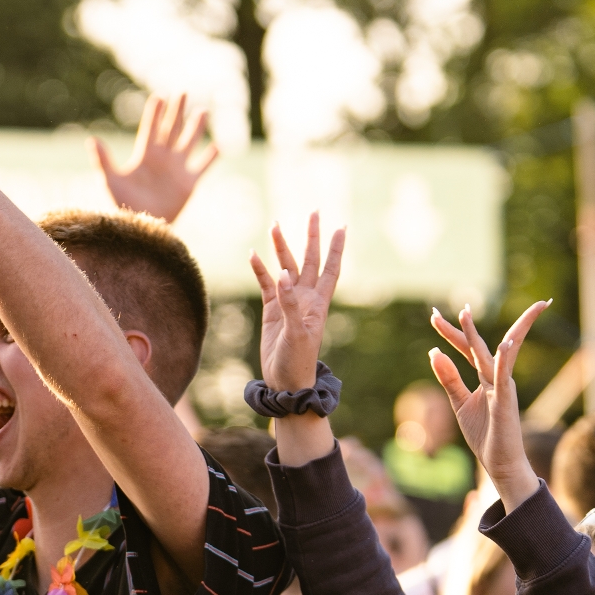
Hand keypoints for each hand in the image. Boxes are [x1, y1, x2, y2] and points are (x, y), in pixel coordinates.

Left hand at [92, 94, 217, 222]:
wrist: (141, 226)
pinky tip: (217, 146)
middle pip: (171, 129)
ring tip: (203, 111)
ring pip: (189, 142)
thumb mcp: (111, 180)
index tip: (159, 97)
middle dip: (177, 111)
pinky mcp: (188, 183)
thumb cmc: (123, 204)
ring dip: (196, 128)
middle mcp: (162, 158)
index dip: (155, 114)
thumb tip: (92, 140)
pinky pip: (202, 167)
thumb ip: (103, 160)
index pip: (151, 129)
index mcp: (145, 155)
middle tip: (183, 92)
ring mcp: (177, 169)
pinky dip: (210, 157)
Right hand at [248, 214, 345, 392]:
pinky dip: (260, 269)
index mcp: (319, 303)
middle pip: (309, 260)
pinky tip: (253, 254)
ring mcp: (288, 302)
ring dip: (281, 248)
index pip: (330, 268)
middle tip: (314, 212)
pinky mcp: (272, 310)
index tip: (341, 227)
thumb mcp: (297, 333)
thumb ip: (289, 304)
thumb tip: (283, 275)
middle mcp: (305, 298)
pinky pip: (265, 284)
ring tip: (275, 225)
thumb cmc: (298, 361)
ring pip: (285, 268)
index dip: (336, 249)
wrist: (285, 382)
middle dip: (311, 237)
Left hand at [429, 300, 551, 510]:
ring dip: (480, 336)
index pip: (467, 349)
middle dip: (465, 327)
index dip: (452, 333)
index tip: (435, 316)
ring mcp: (502, 389)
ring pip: (495, 355)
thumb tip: (434, 352)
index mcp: (484, 377)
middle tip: (453, 307)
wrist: (501, 463)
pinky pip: (504, 379)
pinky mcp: (506, 403)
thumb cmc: (485, 434)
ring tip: (466, 315)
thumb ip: (449, 378)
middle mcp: (495, 378)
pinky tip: (504, 345)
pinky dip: (503, 361)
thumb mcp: (460, 403)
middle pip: (479, 346)